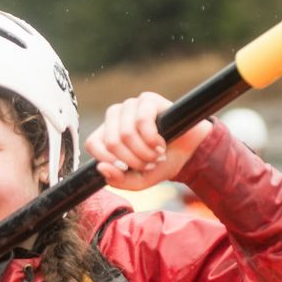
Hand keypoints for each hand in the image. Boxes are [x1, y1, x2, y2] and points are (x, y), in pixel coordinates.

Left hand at [86, 93, 212, 191]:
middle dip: (133, 160)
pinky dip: (152, 138)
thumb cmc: (161, 164)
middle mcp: (115, 117)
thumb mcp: (138, 181)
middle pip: (111, 141)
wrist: (189, 153)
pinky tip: (161, 143)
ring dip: (144, 151)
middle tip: (149, 163)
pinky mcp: (147, 100)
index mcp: (107, 134)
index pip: (93, 143)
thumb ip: (118, 180)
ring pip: (126, 132)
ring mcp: (130, 106)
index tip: (127, 169)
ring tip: (157, 155)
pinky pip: (141, 121)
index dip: (109, 159)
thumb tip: (101, 167)